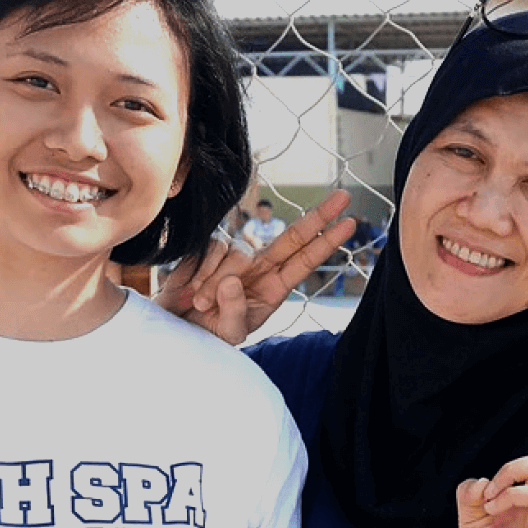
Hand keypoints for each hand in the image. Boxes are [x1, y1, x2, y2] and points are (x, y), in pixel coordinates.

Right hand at [157, 191, 354, 344]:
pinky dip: (202, 274)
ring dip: (218, 284)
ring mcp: (237, 253)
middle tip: (344, 195)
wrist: (177, 324)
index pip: (306, 260)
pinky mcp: (211, 245)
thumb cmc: (209, 330)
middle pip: (293, 236)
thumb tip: (233, 281)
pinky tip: (193, 290)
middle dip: (319, 215)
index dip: (327, 241)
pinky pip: (213, 250)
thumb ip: (235, 312)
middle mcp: (262, 266)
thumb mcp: (229, 332)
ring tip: (203, 304)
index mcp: (276, 287)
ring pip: (241, 253)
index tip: (349, 223)